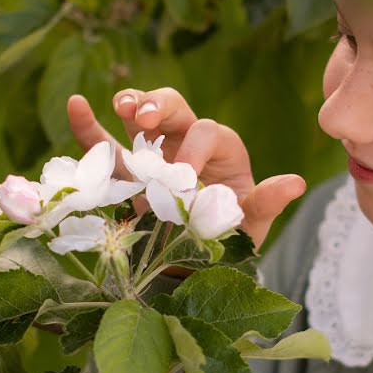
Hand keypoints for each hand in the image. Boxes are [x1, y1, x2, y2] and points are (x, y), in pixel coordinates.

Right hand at [67, 89, 305, 249]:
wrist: (194, 269)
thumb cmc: (227, 242)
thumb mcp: (248, 225)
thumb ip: (266, 202)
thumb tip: (297, 183)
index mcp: (220, 152)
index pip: (207, 133)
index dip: (195, 149)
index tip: (183, 179)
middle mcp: (186, 145)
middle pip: (175, 108)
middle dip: (161, 106)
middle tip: (148, 118)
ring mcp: (153, 155)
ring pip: (140, 116)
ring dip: (130, 104)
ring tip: (121, 106)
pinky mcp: (124, 173)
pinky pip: (104, 144)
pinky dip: (89, 125)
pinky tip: (75, 104)